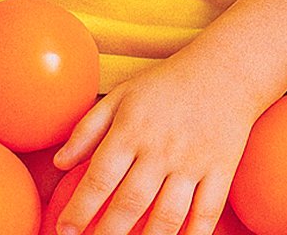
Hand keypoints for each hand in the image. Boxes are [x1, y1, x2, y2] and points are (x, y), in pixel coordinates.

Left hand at [51, 44, 260, 234]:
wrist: (227, 68)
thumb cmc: (169, 83)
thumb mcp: (124, 94)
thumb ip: (88, 127)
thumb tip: (59, 163)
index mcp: (134, 128)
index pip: (100, 178)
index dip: (79, 211)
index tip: (64, 231)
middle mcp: (162, 147)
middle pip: (130, 204)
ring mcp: (194, 161)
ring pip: (167, 217)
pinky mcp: (221, 169)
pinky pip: (206, 213)